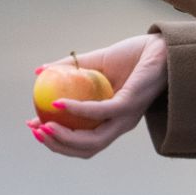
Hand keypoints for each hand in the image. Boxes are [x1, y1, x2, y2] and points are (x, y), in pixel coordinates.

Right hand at [29, 34, 167, 159]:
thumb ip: (69, 68)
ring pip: (93, 141)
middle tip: (35, 131)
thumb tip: (40, 72)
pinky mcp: (131, 103)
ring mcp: (126, 116)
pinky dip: (77, 112)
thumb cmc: (133, 55)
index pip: (83, 141)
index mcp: (112, 119)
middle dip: (57, 145)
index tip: (34, 128)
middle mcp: (120, 124)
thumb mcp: (95, 62)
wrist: (161, 45)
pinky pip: (100, 112)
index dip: (57, 141)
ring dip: (65, 138)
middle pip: (86, 149)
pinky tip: (58, 105)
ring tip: (43, 125)